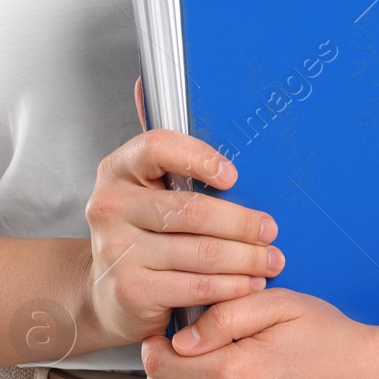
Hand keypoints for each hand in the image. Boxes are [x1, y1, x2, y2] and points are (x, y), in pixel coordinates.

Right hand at [82, 101, 283, 347]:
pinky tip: (249, 284)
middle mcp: (110, 206)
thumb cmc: (141, 234)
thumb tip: (145, 84)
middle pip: (191, 209)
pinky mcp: (130, 290)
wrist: (107, 294)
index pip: (158, 147)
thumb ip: (163, 153)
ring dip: (246, 258)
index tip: (233, 175)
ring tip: (271, 260)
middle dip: (242, 222)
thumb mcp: (145, 190)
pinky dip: (230, 287)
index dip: (200, 157)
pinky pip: (195, 286)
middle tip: (271, 230)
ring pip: (200, 252)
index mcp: (118, 170)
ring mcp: (116, 250)